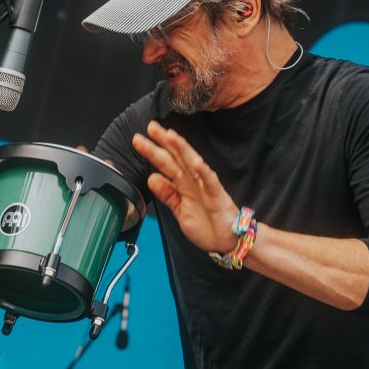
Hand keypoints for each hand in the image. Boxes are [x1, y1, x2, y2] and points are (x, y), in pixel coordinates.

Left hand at [132, 121, 239, 253]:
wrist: (228, 242)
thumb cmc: (207, 225)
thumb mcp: (180, 211)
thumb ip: (167, 195)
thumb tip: (152, 178)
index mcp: (184, 184)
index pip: (167, 163)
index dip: (154, 151)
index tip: (139, 139)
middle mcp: (194, 181)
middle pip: (177, 158)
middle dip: (164, 142)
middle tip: (151, 126)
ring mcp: (205, 187)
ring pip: (192, 163)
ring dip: (182, 149)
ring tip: (170, 136)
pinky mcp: (217, 196)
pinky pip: (210, 181)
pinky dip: (203, 171)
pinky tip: (195, 162)